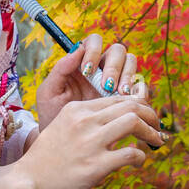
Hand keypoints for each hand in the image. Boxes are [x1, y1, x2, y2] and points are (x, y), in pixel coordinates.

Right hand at [12, 94, 165, 188]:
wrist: (27, 183)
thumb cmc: (45, 161)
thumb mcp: (61, 128)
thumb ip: (85, 123)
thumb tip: (113, 124)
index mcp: (77, 109)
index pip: (117, 98)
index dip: (138, 105)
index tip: (146, 116)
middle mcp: (85, 120)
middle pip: (131, 105)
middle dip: (151, 114)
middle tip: (157, 127)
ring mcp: (91, 142)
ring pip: (134, 121)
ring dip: (151, 131)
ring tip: (156, 141)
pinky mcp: (96, 166)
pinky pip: (131, 154)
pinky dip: (140, 157)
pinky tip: (138, 162)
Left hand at [36, 33, 150, 132]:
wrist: (61, 146)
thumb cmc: (52, 115)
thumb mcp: (48, 94)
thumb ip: (59, 70)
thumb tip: (77, 49)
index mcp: (82, 62)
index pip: (94, 42)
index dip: (93, 51)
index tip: (86, 71)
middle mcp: (101, 68)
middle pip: (117, 51)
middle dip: (113, 66)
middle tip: (106, 86)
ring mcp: (116, 82)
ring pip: (131, 63)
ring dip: (127, 76)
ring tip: (120, 93)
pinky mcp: (126, 99)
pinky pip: (140, 88)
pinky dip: (139, 91)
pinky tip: (130, 103)